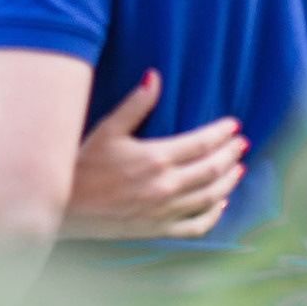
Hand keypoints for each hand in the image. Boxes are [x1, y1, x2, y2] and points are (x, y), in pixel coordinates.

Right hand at [59, 70, 245, 240]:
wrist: (64, 208)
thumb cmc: (82, 164)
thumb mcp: (108, 129)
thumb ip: (136, 104)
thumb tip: (155, 76)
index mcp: (156, 158)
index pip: (201, 143)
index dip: (221, 133)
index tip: (233, 125)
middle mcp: (165, 186)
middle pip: (212, 169)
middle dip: (231, 154)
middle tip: (242, 144)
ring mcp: (164, 211)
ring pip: (210, 196)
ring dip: (229, 181)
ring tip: (239, 168)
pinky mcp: (158, 229)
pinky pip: (196, 226)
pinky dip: (213, 215)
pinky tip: (220, 204)